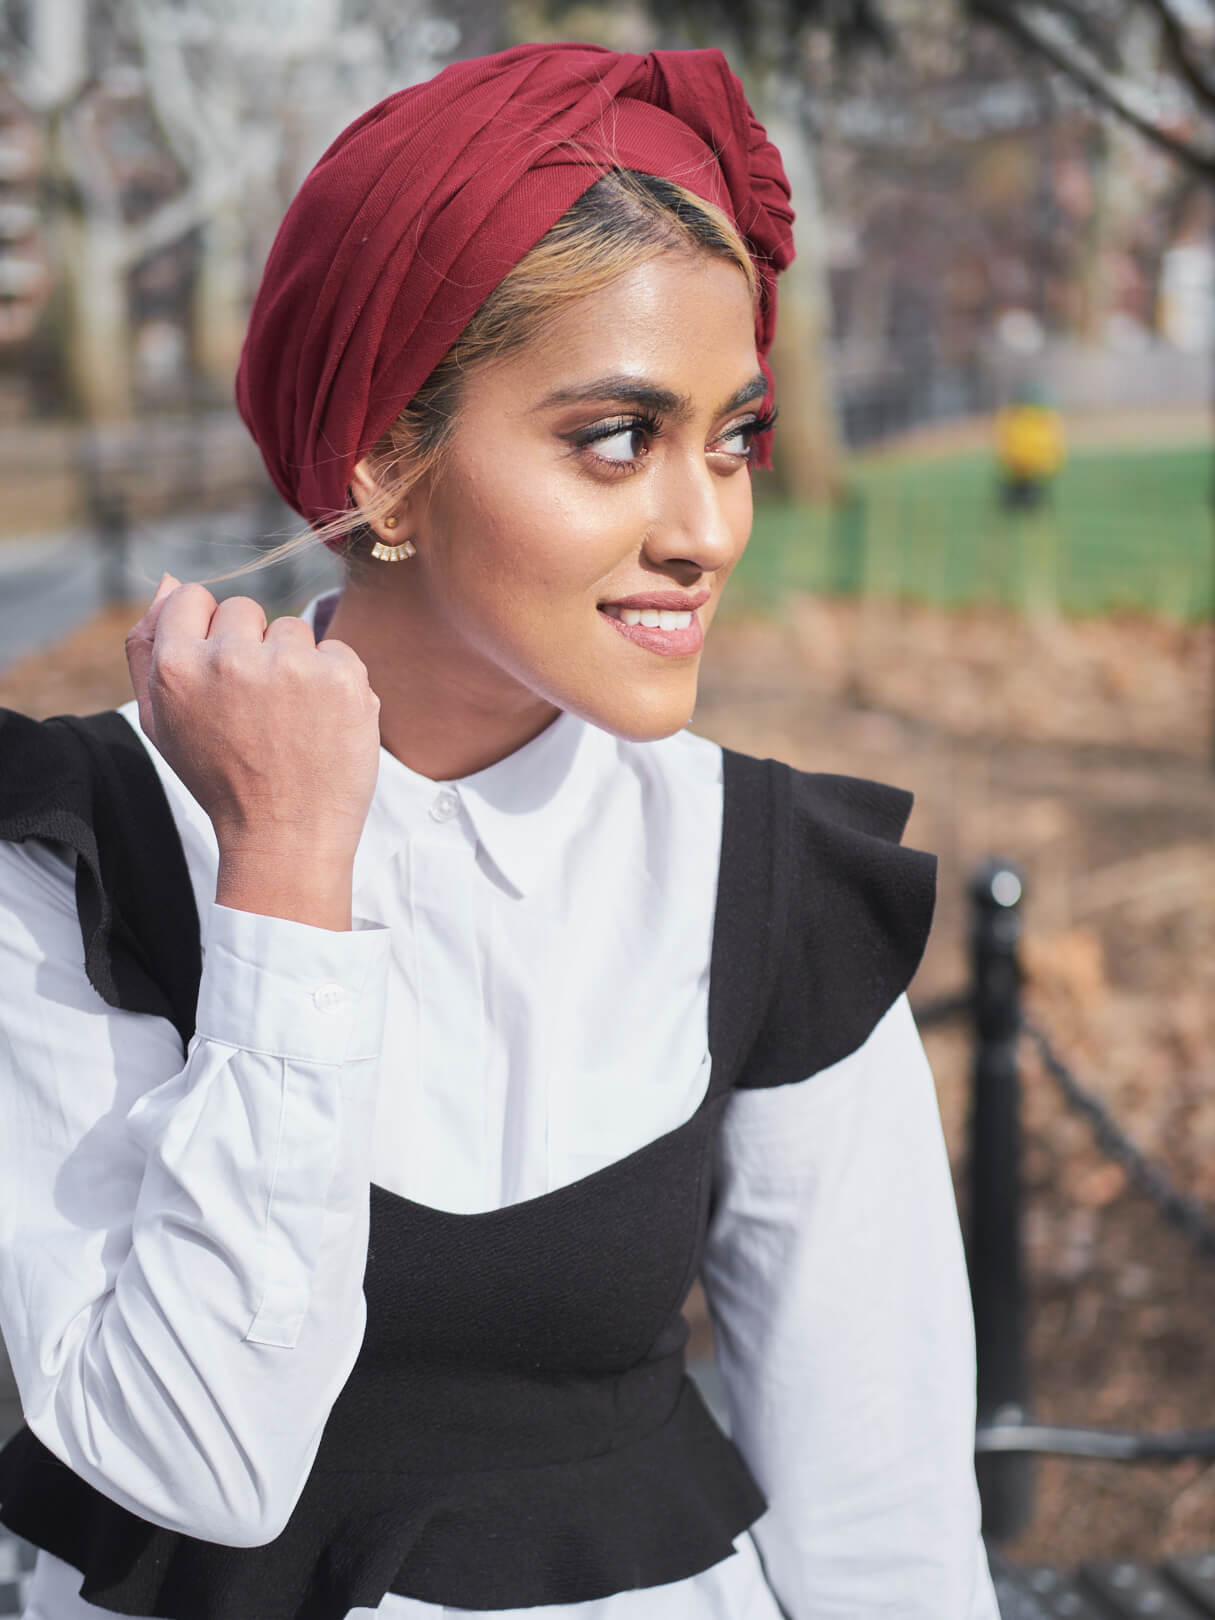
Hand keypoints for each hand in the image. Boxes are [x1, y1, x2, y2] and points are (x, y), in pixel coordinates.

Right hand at [126, 576, 380, 870]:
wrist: (286, 839)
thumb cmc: (222, 781)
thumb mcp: (163, 723)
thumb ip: (149, 648)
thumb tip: (168, 582)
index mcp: (178, 666)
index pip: (192, 597)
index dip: (209, 632)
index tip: (222, 671)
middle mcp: (231, 658)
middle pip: (246, 610)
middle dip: (253, 648)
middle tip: (258, 709)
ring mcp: (291, 666)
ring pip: (294, 631)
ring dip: (295, 666)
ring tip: (290, 722)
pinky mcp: (342, 677)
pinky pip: (337, 651)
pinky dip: (335, 683)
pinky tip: (322, 724)